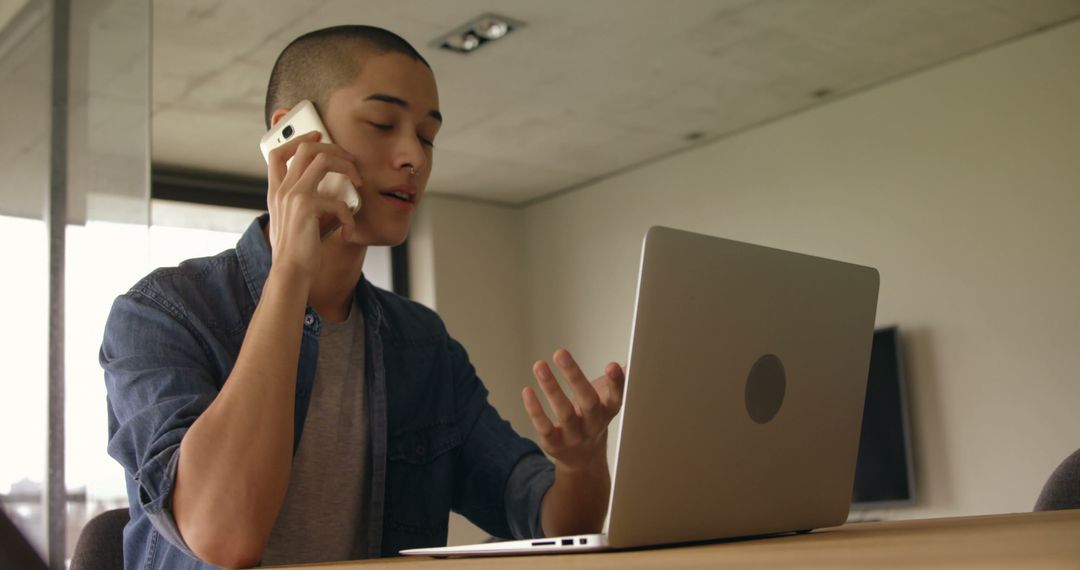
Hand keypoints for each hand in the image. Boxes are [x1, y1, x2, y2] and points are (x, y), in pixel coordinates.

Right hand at [265, 131, 363, 279]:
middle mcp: (282, 189)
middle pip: (305, 148)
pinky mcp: (306, 207)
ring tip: (359, 182)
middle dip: (334, 148)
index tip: (318, 136)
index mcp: (277, 191)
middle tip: (351, 161)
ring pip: (323, 159)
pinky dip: (349, 216)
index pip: (277, 153)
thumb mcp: (298, 220)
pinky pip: (338, 200)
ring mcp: (292, 196)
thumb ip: (307, 201)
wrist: (291, 272)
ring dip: (347, 167)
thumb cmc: (299, 249)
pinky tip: (349, 232)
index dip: (298, 139)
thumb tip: (335, 187)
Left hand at [522, 348, 624, 471]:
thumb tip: (635, 356)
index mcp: (609, 411)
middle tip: (561, 353)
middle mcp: (594, 425)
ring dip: (551, 388)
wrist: (583, 459)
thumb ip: (620, 378)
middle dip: (575, 377)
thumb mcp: (609, 399)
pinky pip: (544, 426)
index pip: (616, 396)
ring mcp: (574, 436)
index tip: (612, 366)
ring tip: (540, 365)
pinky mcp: (555, 444)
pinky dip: (535, 409)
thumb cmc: (594, 419)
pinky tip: (528, 391)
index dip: (616, 383)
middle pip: (588, 402)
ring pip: (564, 413)